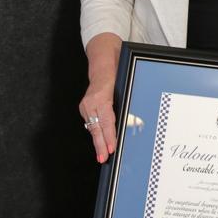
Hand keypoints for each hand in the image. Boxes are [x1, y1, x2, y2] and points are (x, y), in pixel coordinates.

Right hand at [80, 32, 121, 163]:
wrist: (103, 59)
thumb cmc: (116, 69)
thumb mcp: (124, 82)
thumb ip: (125, 99)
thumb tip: (133, 121)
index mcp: (102, 95)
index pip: (107, 120)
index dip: (109, 135)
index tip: (111, 148)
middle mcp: (91, 101)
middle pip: (97, 126)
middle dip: (101, 144)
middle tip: (104, 158)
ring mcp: (86, 104)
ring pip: (92, 126)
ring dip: (98, 142)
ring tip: (102, 156)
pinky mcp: (85, 107)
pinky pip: (91, 123)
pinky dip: (96, 134)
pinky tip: (100, 144)